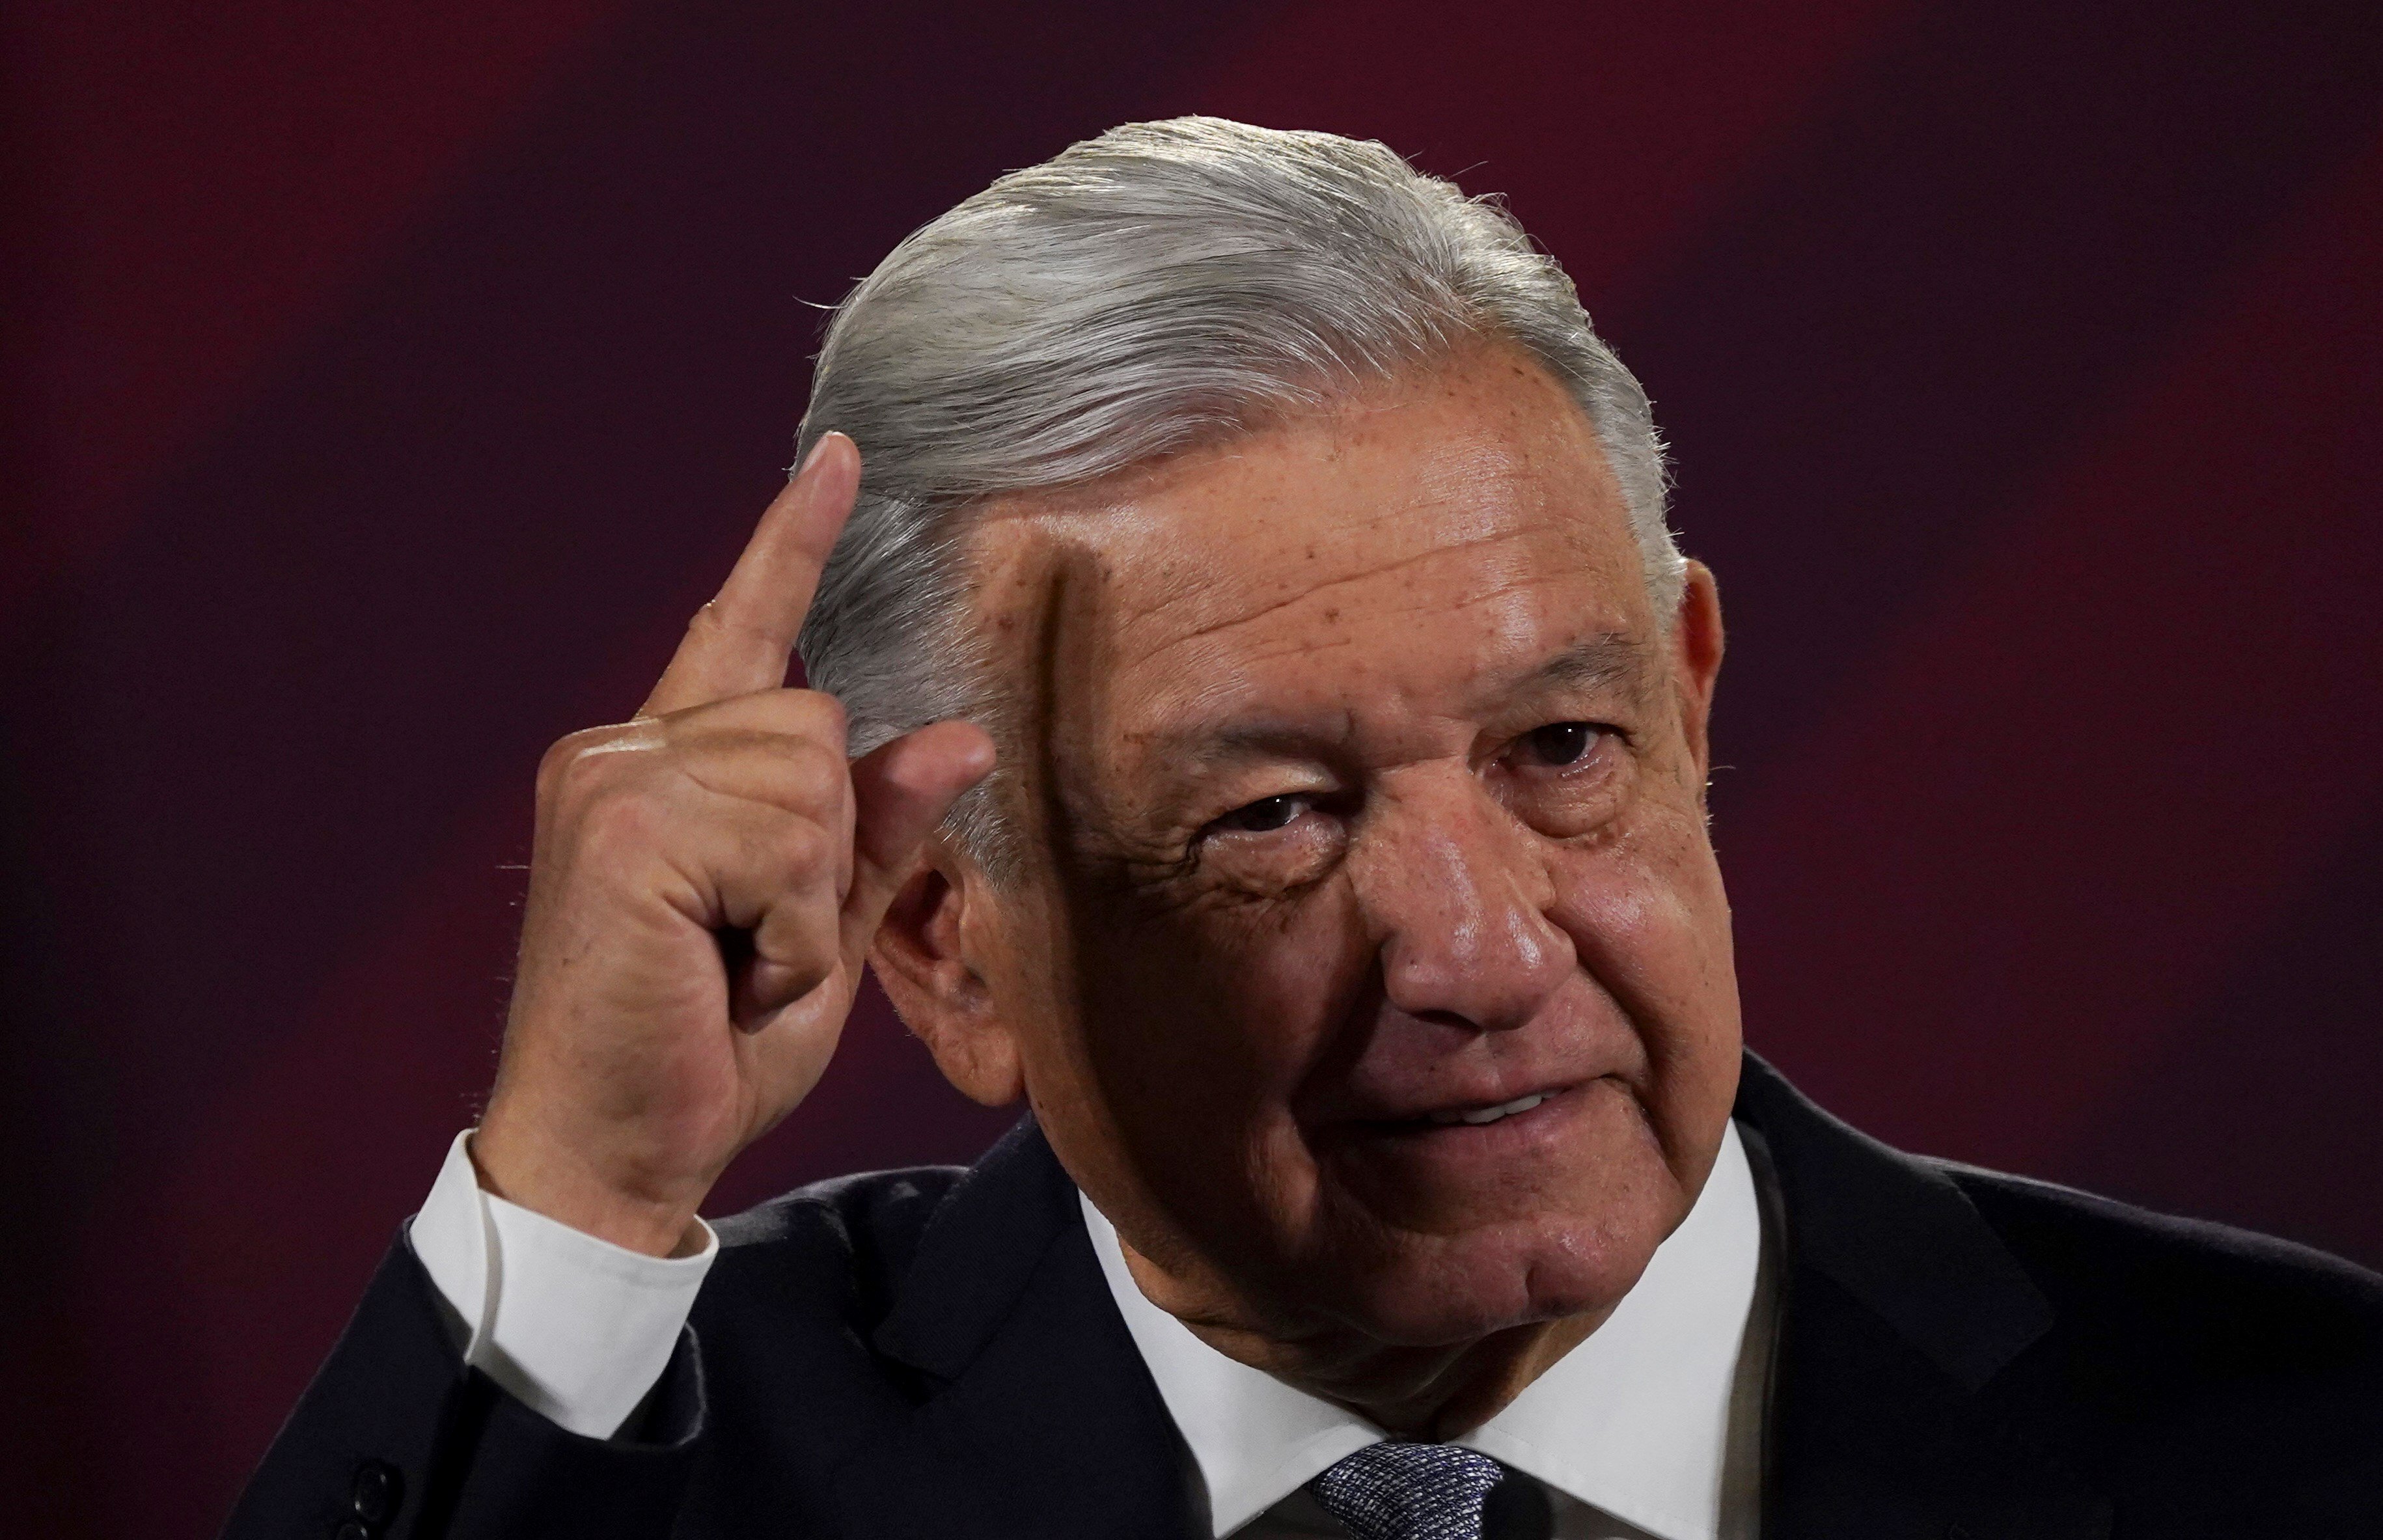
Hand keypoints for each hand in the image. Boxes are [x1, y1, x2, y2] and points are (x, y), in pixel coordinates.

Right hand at [471, 434, 995, 1254]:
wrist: (610, 1154)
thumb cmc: (704, 1052)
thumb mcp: (817, 932)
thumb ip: (876, 830)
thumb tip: (961, 735)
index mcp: (664, 766)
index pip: (743, 631)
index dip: (793, 543)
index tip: (842, 456)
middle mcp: (623, 750)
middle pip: (816, 725)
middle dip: (823, 857)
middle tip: (744, 948)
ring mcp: (613, 779)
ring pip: (812, 778)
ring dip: (805, 901)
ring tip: (728, 965)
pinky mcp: (623, 822)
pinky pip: (789, 841)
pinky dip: (788, 931)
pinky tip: (719, 975)